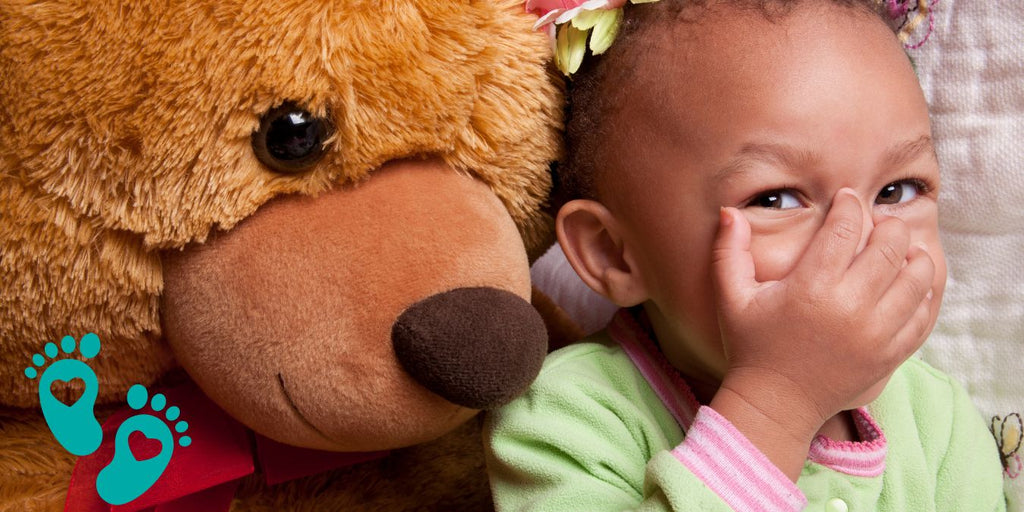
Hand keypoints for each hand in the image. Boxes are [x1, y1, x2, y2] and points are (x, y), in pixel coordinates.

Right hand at [708, 188, 934, 477]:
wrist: (776, 403)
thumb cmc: (751, 345)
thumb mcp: (731, 296)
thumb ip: (729, 251)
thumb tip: (729, 211)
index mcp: (811, 288)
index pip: (846, 228)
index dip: (850, 205)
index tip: (848, 198)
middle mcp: (850, 308)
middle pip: (890, 246)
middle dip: (887, 225)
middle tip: (877, 223)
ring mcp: (876, 334)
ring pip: (917, 277)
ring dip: (912, 255)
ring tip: (899, 250)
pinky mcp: (891, 354)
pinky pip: (924, 314)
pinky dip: (924, 293)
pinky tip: (911, 283)